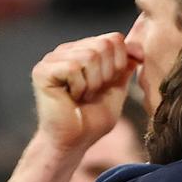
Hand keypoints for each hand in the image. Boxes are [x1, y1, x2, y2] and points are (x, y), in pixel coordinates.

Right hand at [32, 33, 136, 152]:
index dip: (120, 63)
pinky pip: (73, 68)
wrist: (72, 143)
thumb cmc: (91, 121)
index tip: (109, 85)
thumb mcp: (116, 92)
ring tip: (82, 96)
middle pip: (103, 44)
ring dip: (93, 84)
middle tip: (93, 93)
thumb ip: (124, 69)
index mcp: (84, 52)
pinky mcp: (43, 70)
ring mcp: (53, 58)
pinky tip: (71, 97)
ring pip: (89, 56)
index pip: (113, 38)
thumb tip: (138, 49)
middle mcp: (67, 51)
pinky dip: (79, 87)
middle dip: (106, 75)